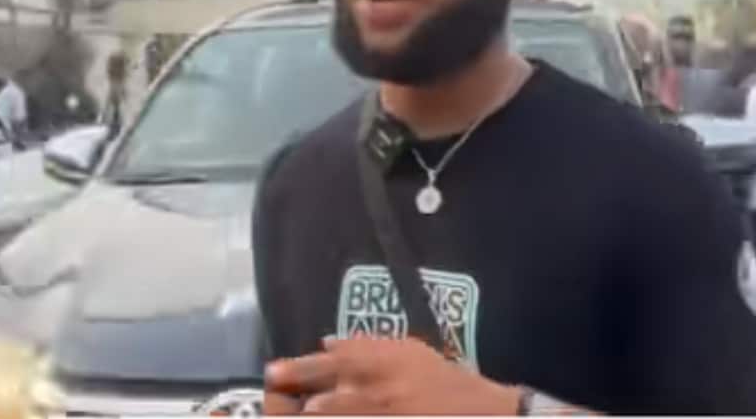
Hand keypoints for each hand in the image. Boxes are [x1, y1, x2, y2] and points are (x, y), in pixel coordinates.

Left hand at [265, 337, 519, 415]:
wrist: (482, 415)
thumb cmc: (445, 381)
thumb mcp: (409, 351)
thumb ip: (367, 346)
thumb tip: (326, 343)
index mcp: (380, 363)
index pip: (327, 364)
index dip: (296, 370)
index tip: (272, 374)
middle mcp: (374, 392)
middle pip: (319, 401)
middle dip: (291, 403)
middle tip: (273, 399)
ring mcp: (378, 416)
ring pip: (331, 416)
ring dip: (313, 415)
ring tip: (295, 415)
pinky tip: (320, 417)